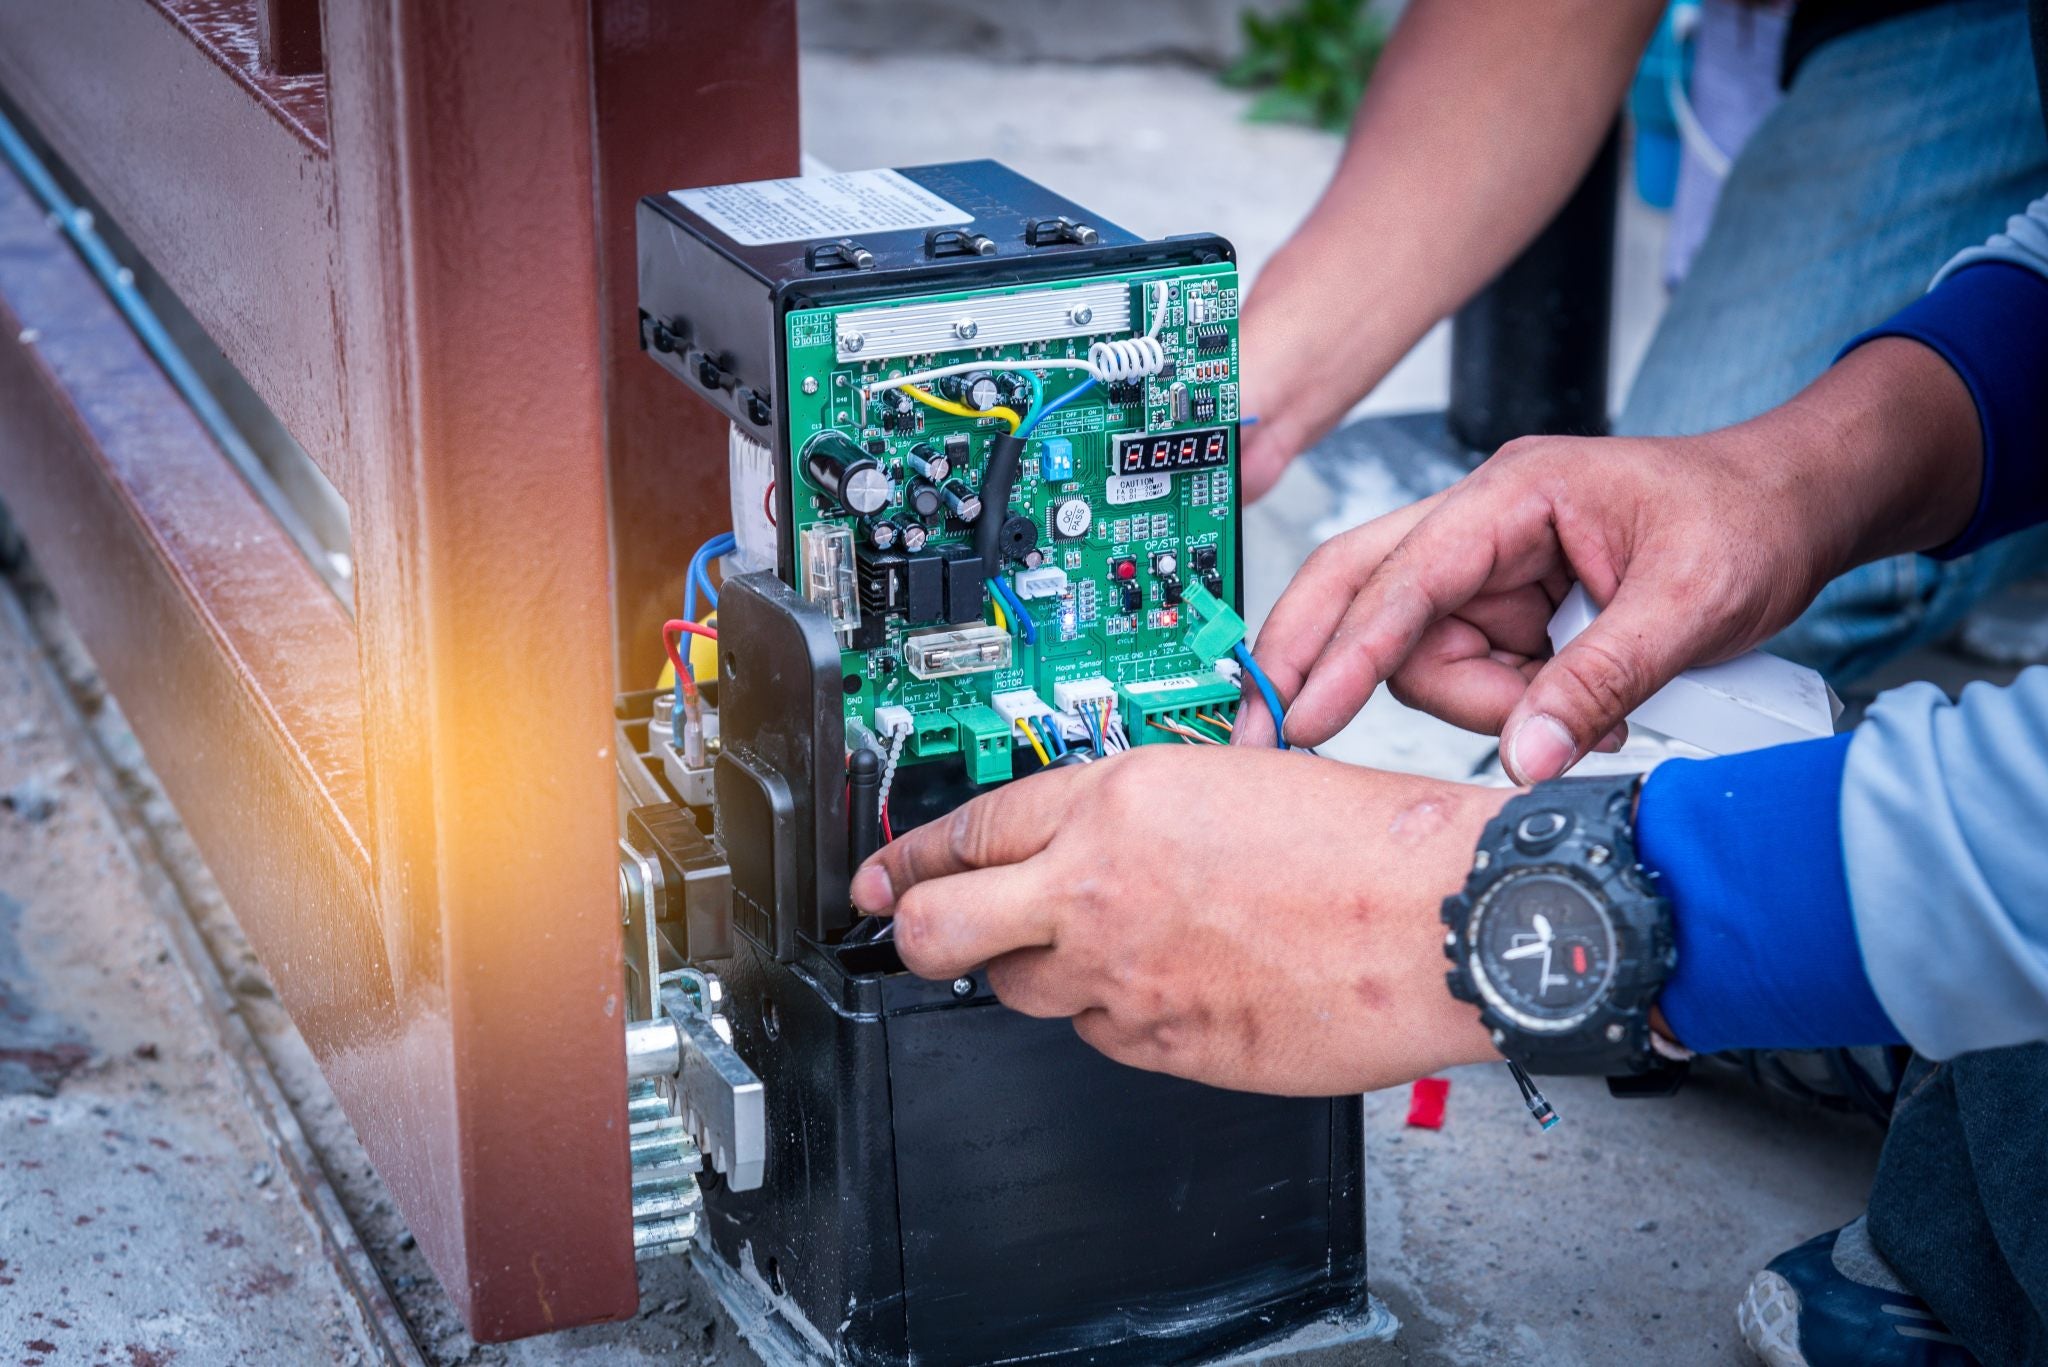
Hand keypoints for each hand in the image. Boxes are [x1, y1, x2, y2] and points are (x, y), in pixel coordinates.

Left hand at [848, 746, 1506, 1095]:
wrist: (1438, 919)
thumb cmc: (1363, 841)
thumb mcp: (1226, 776)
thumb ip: (1130, 811)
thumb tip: (1075, 841)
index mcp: (1116, 800)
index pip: (968, 829)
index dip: (912, 856)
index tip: (888, 872)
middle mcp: (1099, 888)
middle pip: (938, 929)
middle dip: (912, 929)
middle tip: (913, 927)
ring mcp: (1124, 977)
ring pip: (1021, 992)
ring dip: (1041, 973)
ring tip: (1115, 949)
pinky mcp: (1161, 1046)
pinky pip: (1101, 1037)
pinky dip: (1118, 1016)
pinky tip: (1177, 986)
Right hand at [1236, 338, 1983, 780]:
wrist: (1797, 505)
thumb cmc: (1748, 520)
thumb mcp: (1689, 605)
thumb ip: (1600, 681)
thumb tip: (1526, 759)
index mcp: (1513, 496)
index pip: (1403, 577)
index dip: (1347, 651)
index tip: (1301, 716)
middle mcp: (1482, 527)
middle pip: (1360, 593)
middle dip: (1317, 661)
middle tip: (1275, 734)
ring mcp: (1488, 569)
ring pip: (1417, 654)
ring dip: (1477, 707)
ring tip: (1582, 722)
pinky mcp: (1506, 608)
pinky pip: (1465, 671)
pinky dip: (1504, 708)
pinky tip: (1569, 715)